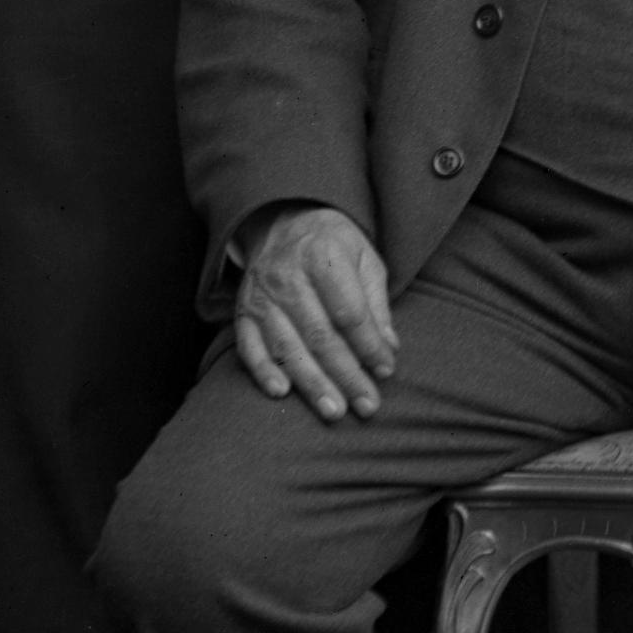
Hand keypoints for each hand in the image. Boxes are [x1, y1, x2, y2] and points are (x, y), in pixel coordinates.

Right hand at [230, 205, 399, 421]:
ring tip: (334, 411)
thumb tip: (389, 348)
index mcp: (324, 257)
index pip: (348, 311)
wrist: (286, 221)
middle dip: (346, 375)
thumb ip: (376, 304)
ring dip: (311, 384)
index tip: (386, 371)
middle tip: (367, 406)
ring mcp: (262, 297)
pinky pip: (249, 347)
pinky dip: (263, 372)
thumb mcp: (365, 260)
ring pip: (287, 348)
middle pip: (319, 336)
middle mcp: (288, 277)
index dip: (368, 345)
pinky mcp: (243, 312)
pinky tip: (281, 394)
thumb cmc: (335, 245)